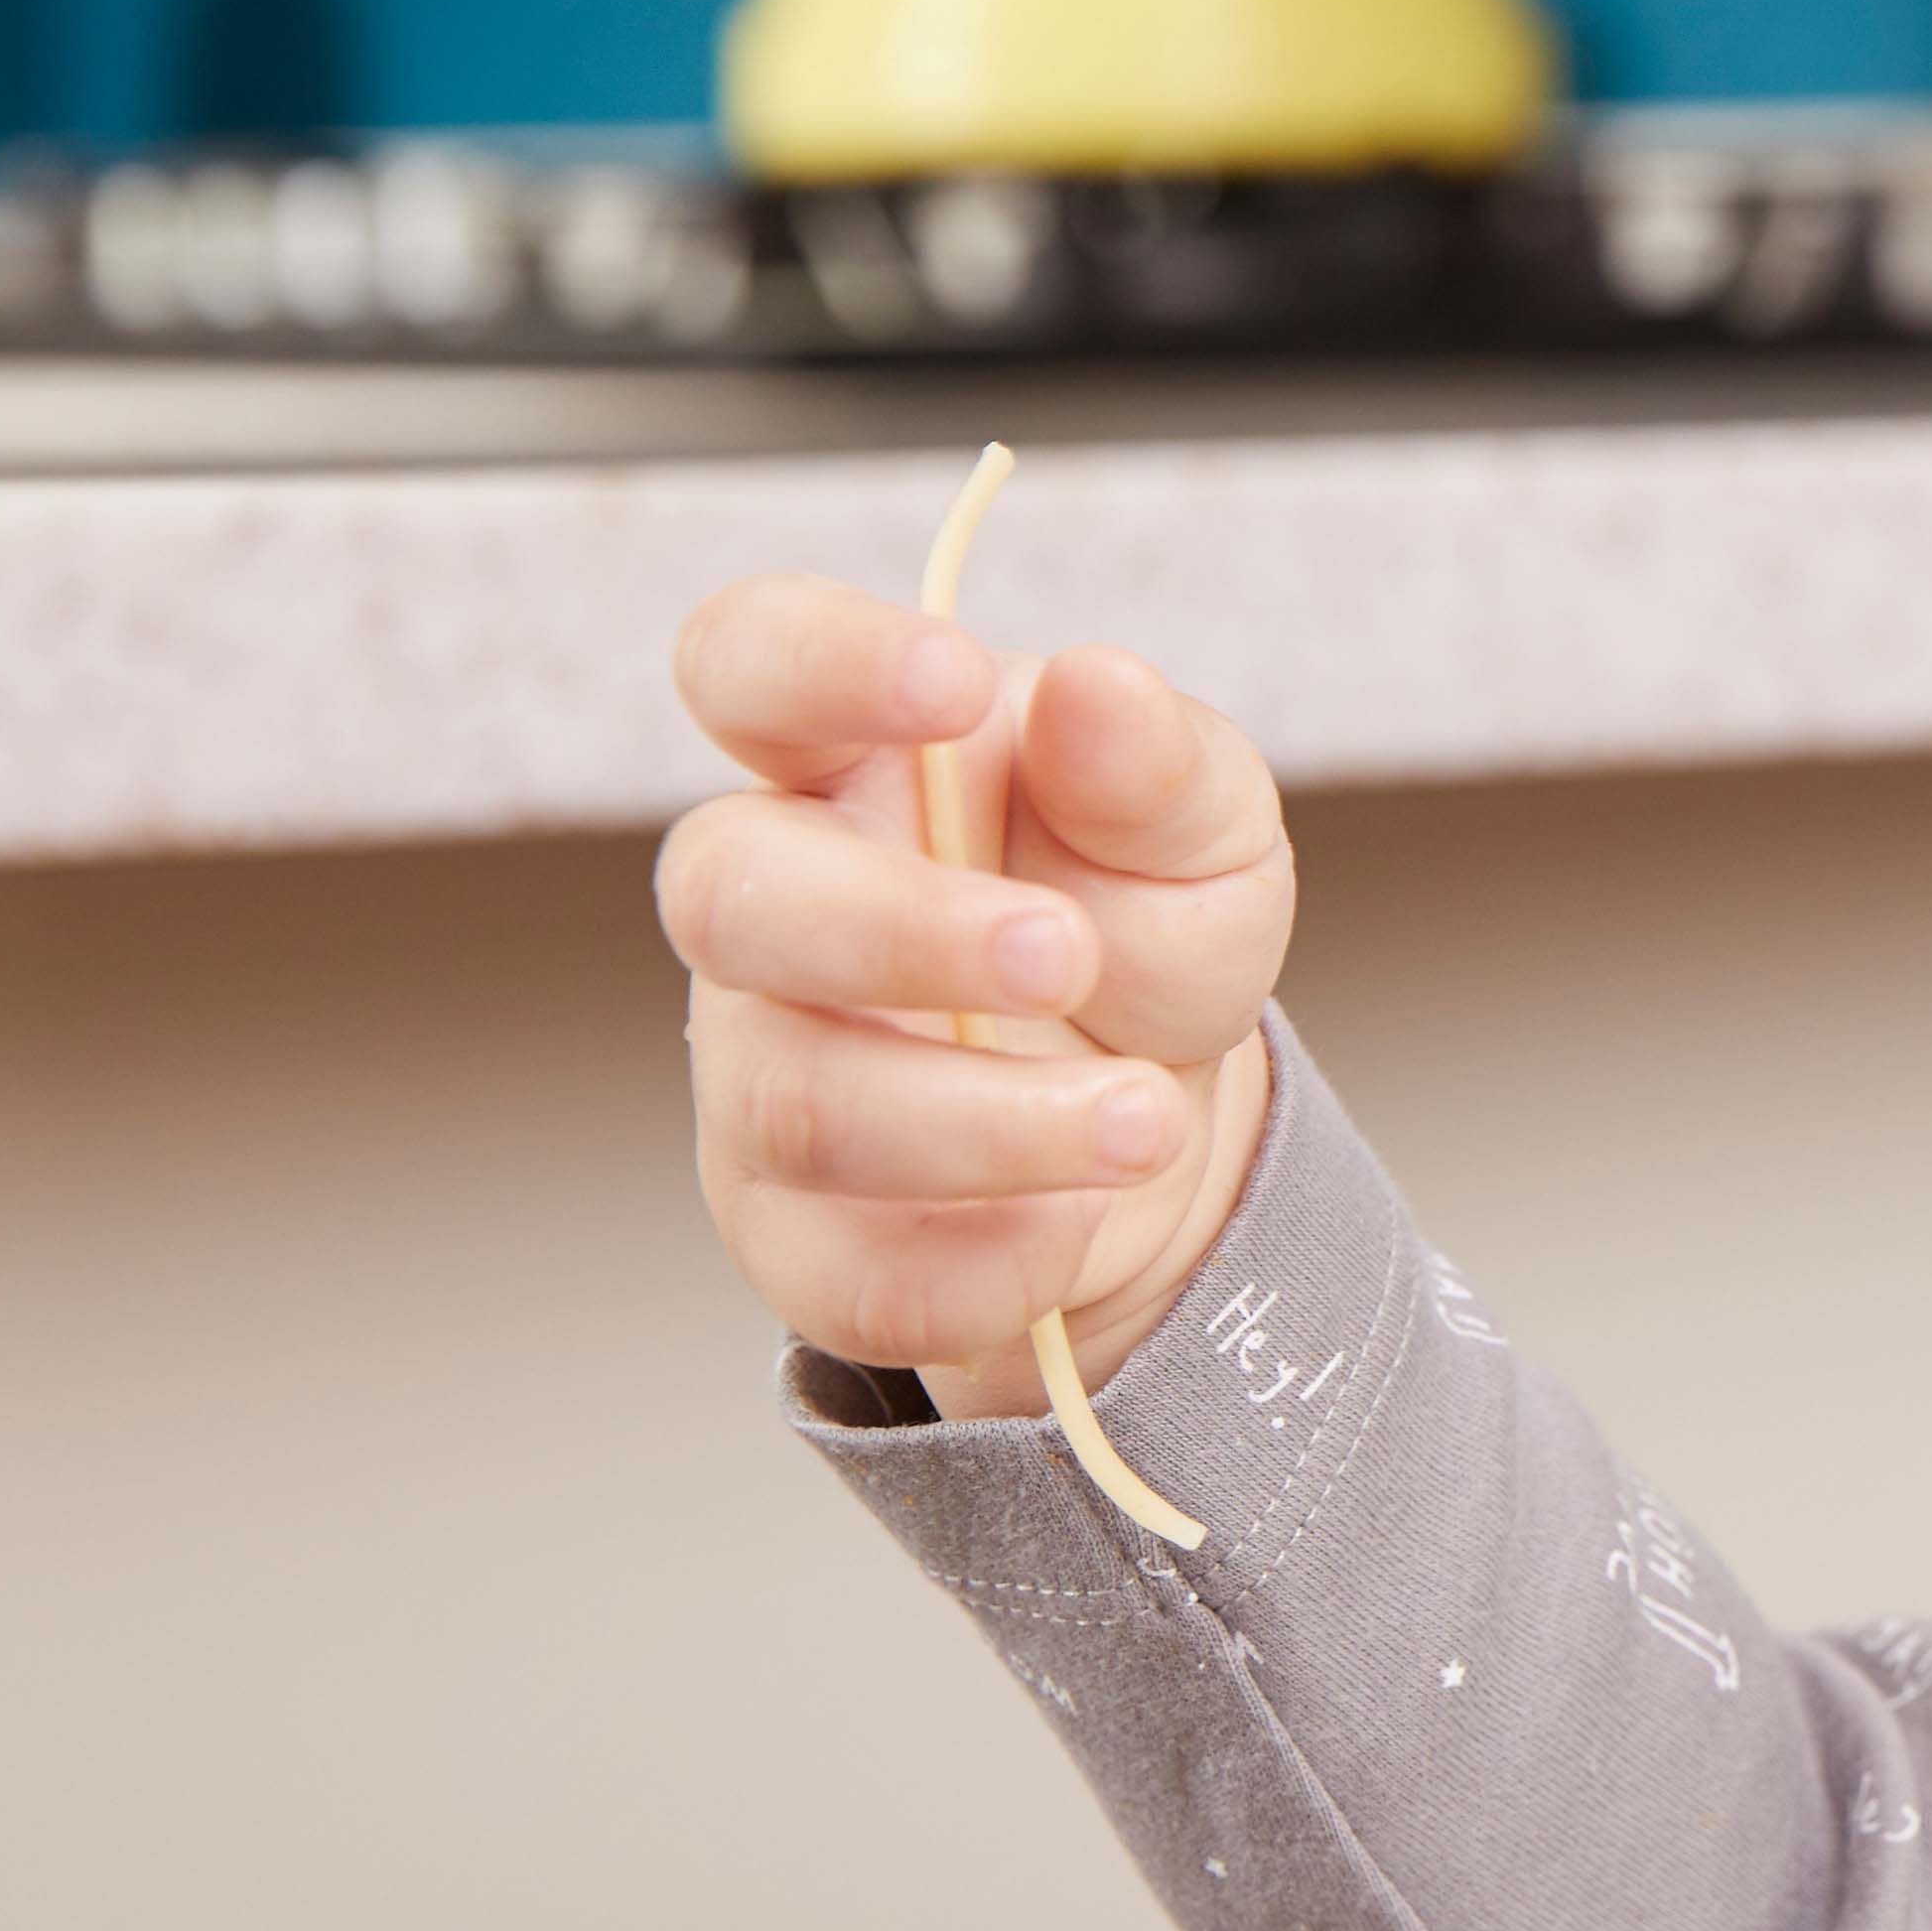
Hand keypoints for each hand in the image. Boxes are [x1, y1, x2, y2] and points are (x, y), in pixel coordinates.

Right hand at [660, 574, 1293, 1422]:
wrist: (1157, 1121)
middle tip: (1071, 956)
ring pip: (803, 1103)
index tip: (955, 679)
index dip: (818, 659)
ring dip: (991, 1122)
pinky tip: (1080, 1219)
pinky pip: (847, 1270)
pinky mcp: (792, 1230)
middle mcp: (771, 907)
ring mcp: (760, 1071)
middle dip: (903, 930)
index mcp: (854, 760)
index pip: (749, 661)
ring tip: (1145, 1121)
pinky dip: (989, 1258)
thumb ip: (1156, 762)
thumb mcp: (1202, 828)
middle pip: (729, 897)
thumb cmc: (1142, 923)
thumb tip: (1096, 686)